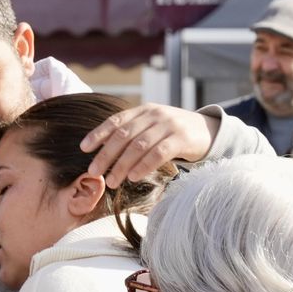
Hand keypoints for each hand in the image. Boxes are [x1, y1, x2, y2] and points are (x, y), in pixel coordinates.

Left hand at [80, 104, 218, 187]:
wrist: (208, 131)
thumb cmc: (173, 133)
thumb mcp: (152, 127)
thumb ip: (132, 134)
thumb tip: (103, 152)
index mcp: (143, 110)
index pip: (116, 120)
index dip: (98, 134)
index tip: (83, 148)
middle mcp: (154, 115)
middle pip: (124, 135)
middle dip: (106, 154)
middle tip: (94, 171)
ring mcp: (169, 125)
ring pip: (139, 145)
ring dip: (122, 165)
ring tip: (112, 181)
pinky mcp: (181, 138)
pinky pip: (158, 153)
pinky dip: (144, 166)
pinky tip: (134, 177)